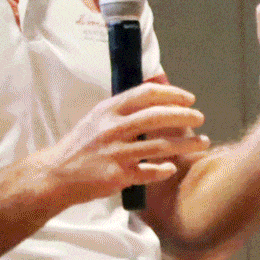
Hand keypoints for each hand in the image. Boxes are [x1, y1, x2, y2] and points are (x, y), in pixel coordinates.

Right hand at [40, 82, 208, 206]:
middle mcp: (112, 128)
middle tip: (200, 118)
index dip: (172, 94)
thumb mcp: (98, 117)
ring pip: (160, 146)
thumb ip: (125, 105)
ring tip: (202, 143)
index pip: (146, 94)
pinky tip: (172, 168)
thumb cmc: (81, 145)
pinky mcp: (117, 176)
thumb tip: (157, 84)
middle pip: (157, 117)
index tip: (189, 98)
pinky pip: (149, 172)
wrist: (57, 173)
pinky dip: (164, 170)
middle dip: (184, 116)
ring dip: (186, 144)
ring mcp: (115, 152)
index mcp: (109, 110)